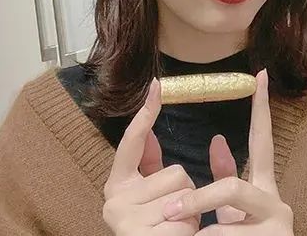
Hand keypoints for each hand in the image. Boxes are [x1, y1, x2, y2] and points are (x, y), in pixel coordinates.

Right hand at [102, 79, 200, 234]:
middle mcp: (113, 201)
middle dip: (187, 194)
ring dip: (193, 217)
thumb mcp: (150, 200)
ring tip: (176, 232)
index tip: (158, 85)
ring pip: (186, 198)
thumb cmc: (155, 233)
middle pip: (176, 173)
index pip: (132, 143)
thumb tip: (151, 135)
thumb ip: (149, 169)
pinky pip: (186, 223)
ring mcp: (125, 221)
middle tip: (174, 217)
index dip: (146, 115)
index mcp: (115, 186)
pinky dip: (191, 235)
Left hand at [162, 70, 294, 234]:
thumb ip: (224, 174)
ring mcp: (280, 228)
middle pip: (232, 188)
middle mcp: (279, 205)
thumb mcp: (229, 211)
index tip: (260, 75)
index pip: (262, 143)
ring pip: (222, 225)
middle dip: (197, 202)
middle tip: (169, 214)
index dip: (261, 112)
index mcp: (266, 191)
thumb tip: (215, 139)